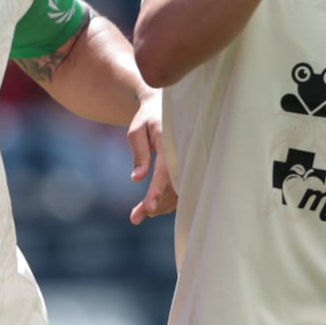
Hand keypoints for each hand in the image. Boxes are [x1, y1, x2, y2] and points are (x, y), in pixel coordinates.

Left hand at [127, 92, 176, 223]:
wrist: (165, 106)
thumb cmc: (148, 118)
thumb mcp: (137, 131)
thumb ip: (139, 153)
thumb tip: (137, 178)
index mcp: (172, 142)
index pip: (166, 170)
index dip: (158, 189)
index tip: (149, 207)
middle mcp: (185, 154)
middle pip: (174, 187)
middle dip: (156, 205)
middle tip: (135, 218)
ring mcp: (190, 162)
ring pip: (179, 192)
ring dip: (161, 206)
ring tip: (137, 215)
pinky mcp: (189, 169)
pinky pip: (182, 189)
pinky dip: (168, 201)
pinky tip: (152, 206)